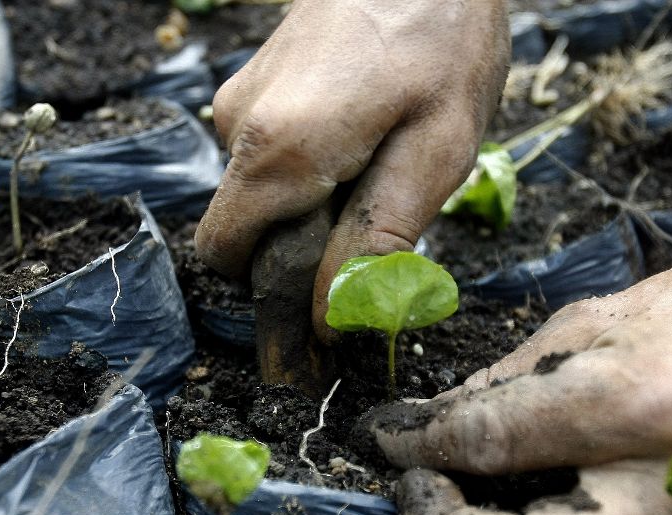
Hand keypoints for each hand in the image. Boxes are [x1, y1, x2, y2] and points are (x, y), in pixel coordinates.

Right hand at [195, 0, 509, 339]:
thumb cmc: (443, 41)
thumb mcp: (437, 151)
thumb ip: (378, 238)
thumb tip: (331, 318)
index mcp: (276, 151)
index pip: (228, 258)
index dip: (274, 288)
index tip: (329, 289)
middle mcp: (238, 125)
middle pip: (243, 227)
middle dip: (300, 242)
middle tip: (375, 208)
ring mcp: (240, 97)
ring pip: (260, 189)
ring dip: (312, 197)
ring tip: (379, 154)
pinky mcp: (254, 81)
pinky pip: (270, 152)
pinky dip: (310, 162)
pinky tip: (361, 126)